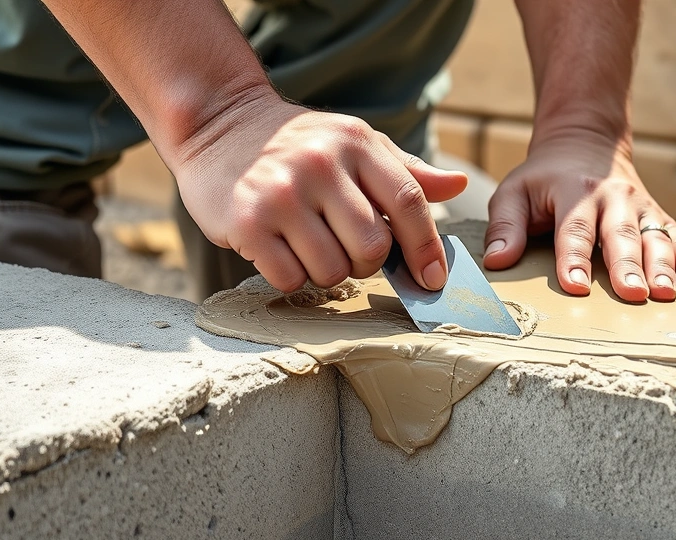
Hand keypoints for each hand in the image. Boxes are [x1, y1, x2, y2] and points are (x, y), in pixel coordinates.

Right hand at [171, 94, 467, 292]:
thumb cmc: (298, 144)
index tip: (433, 279)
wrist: (218, 124)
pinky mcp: (247, 221)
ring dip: (327, 271)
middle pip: (373, 247)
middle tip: (346, 248)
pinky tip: (280, 249)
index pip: (408, 202)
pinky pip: (290, 278)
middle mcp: (320, 164)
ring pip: (333, 270)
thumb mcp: (354, 143)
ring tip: (308, 243)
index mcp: (356, 142)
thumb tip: (457, 185)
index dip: (427, 248)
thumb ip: (405, 171)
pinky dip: (292, 276)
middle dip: (367, 262)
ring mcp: (282, 193)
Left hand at [482, 130, 675, 301]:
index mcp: (575, 193)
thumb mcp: (514, 192)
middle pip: (623, 236)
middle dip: (631, 266)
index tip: (576, 287)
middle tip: (636, 295)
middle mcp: (615, 200)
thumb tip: (497, 261)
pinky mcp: (660, 219)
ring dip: (672, 267)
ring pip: (660, 238)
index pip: (573, 230)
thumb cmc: (542, 180)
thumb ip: (504, 225)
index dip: (574, 259)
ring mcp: (643, 209)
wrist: (585, 142)